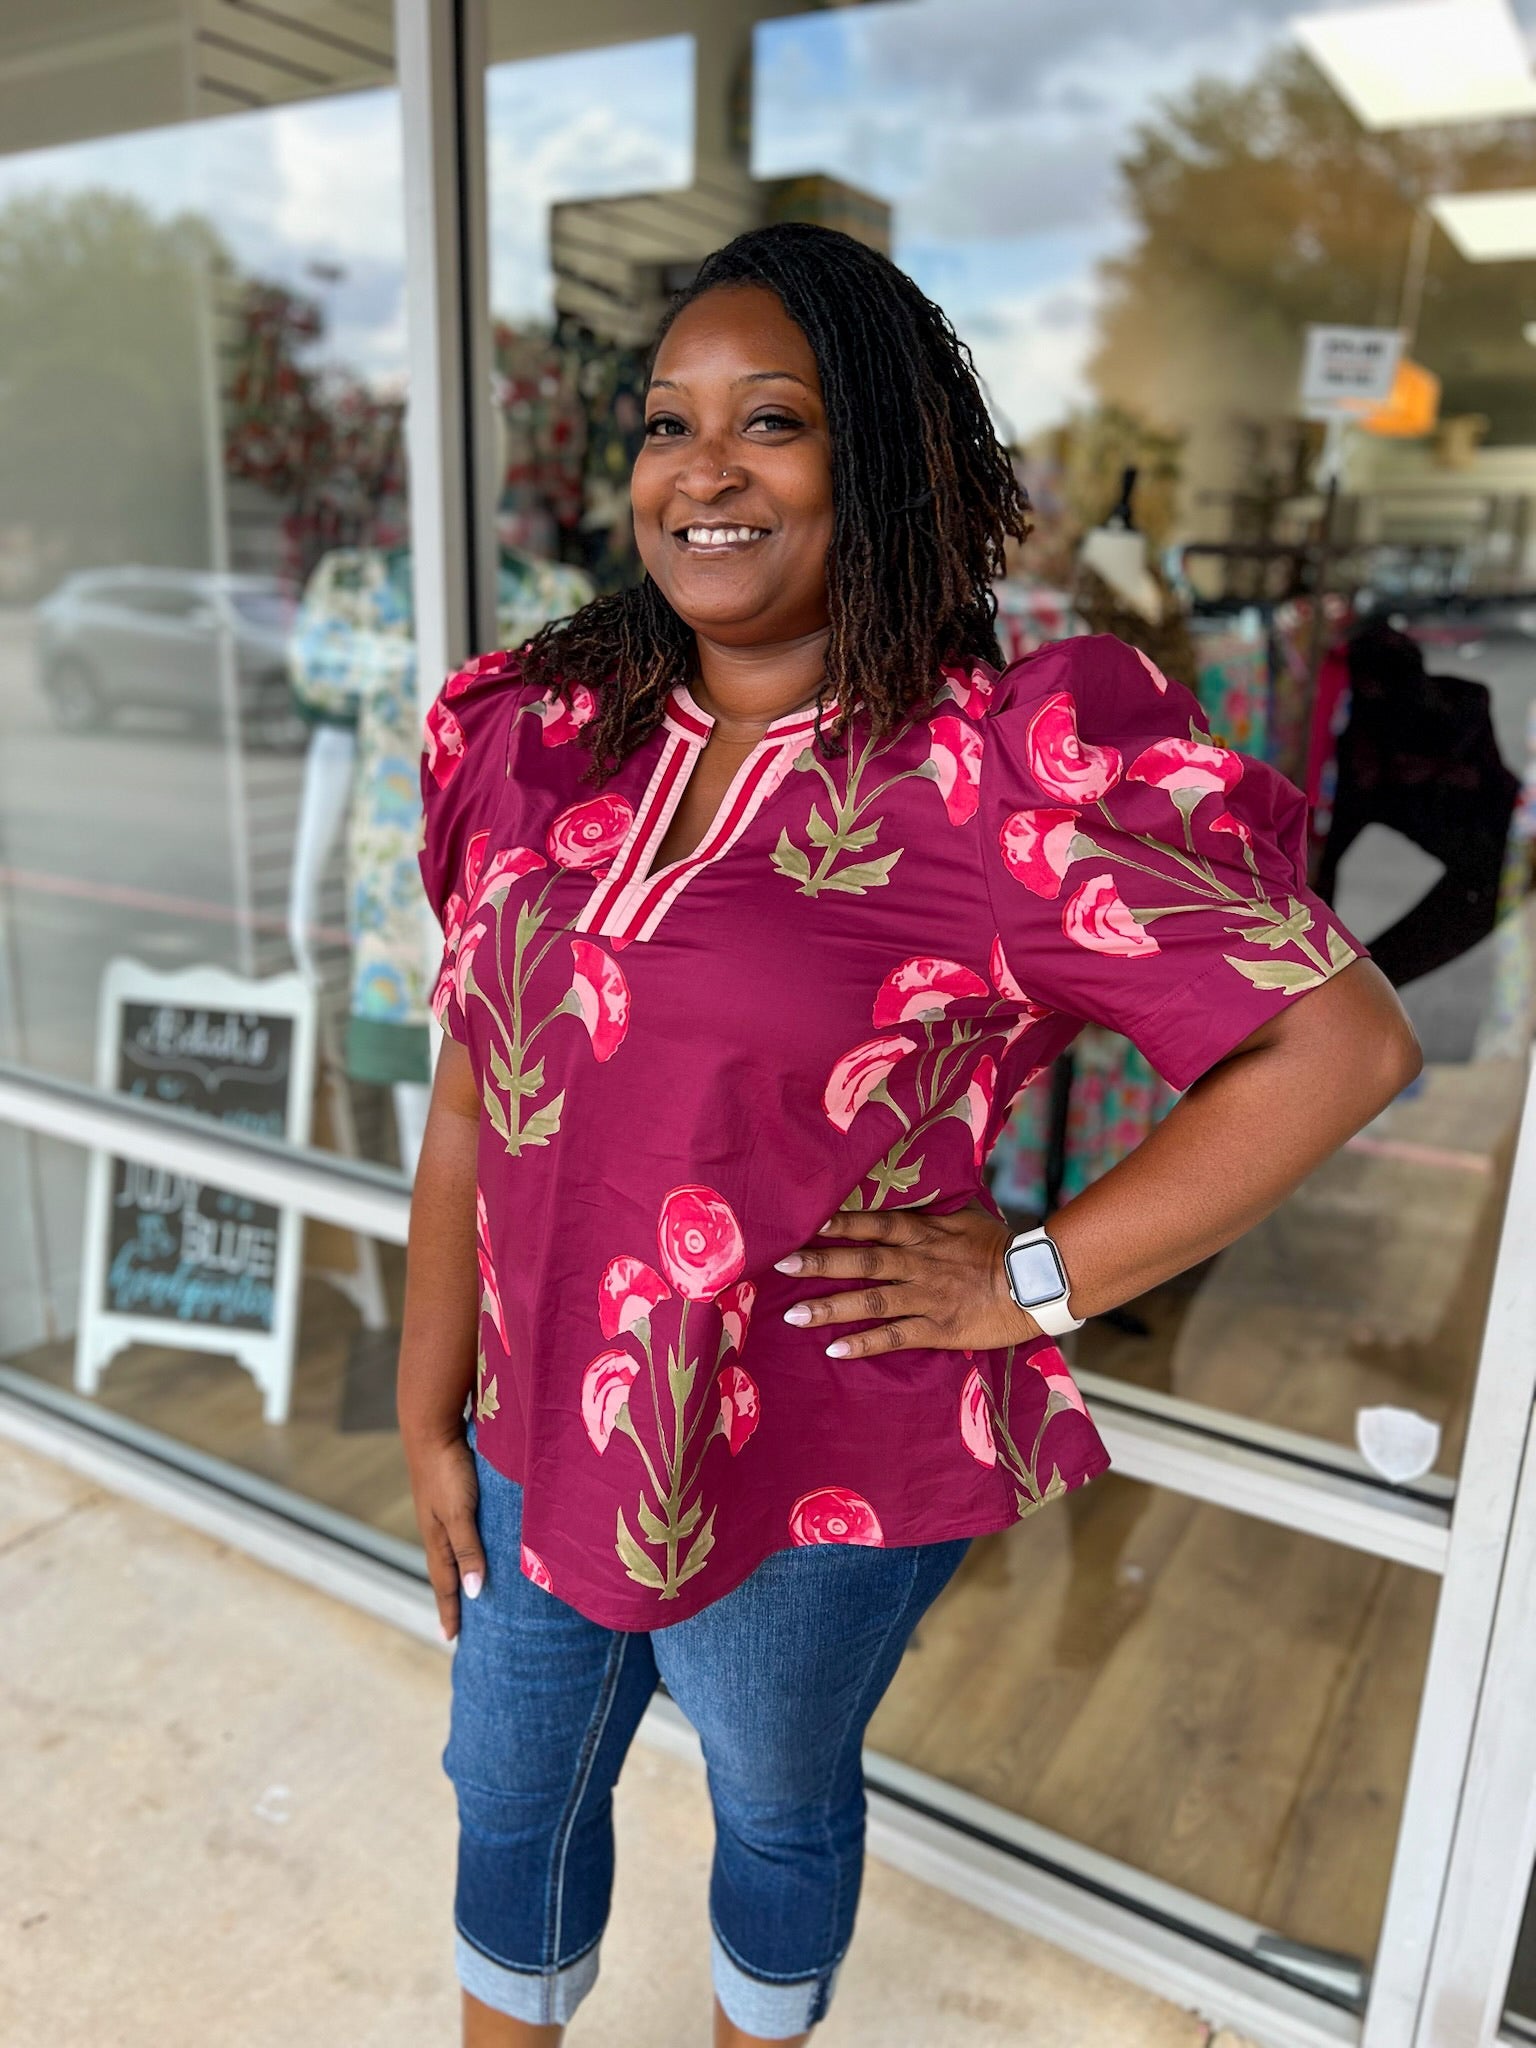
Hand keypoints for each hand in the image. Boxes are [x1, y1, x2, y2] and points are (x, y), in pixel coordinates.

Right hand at [403, 1426, 486, 1641]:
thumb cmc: (448, 1470)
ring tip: (466, 1590)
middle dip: (451, 1598)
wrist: (432, 1427)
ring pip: (451, 1550)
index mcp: (437, 1538)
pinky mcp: (450, 1493)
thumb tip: (474, 1592)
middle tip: (456, 1625)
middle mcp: (437, 1529)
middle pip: (445, 1571)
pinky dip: (464, 1547)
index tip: (450, 1638)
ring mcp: (442, 1511)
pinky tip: (472, 1544)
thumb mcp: (460, 1513)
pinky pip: (459, 1531)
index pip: (445, 1583)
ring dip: (457, 1573)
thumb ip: (468, 1549)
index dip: (450, 1610)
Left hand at [774, 1200, 1041, 1358]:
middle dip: (820, 1262)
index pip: (875, 1224)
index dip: (839, 1223)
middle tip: (781, 1263)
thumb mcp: (963, 1218)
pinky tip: (835, 1349)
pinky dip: (865, 1344)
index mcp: (924, 1233)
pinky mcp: (938, 1328)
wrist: (1037, 1282)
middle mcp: (918, 1263)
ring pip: (871, 1301)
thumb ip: (929, 1213)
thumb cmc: (999, 1247)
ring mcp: (927, 1297)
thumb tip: (901, 1201)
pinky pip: (896, 1336)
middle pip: (862, 1261)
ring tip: (795, 1314)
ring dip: (831, 1307)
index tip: (805, 1222)